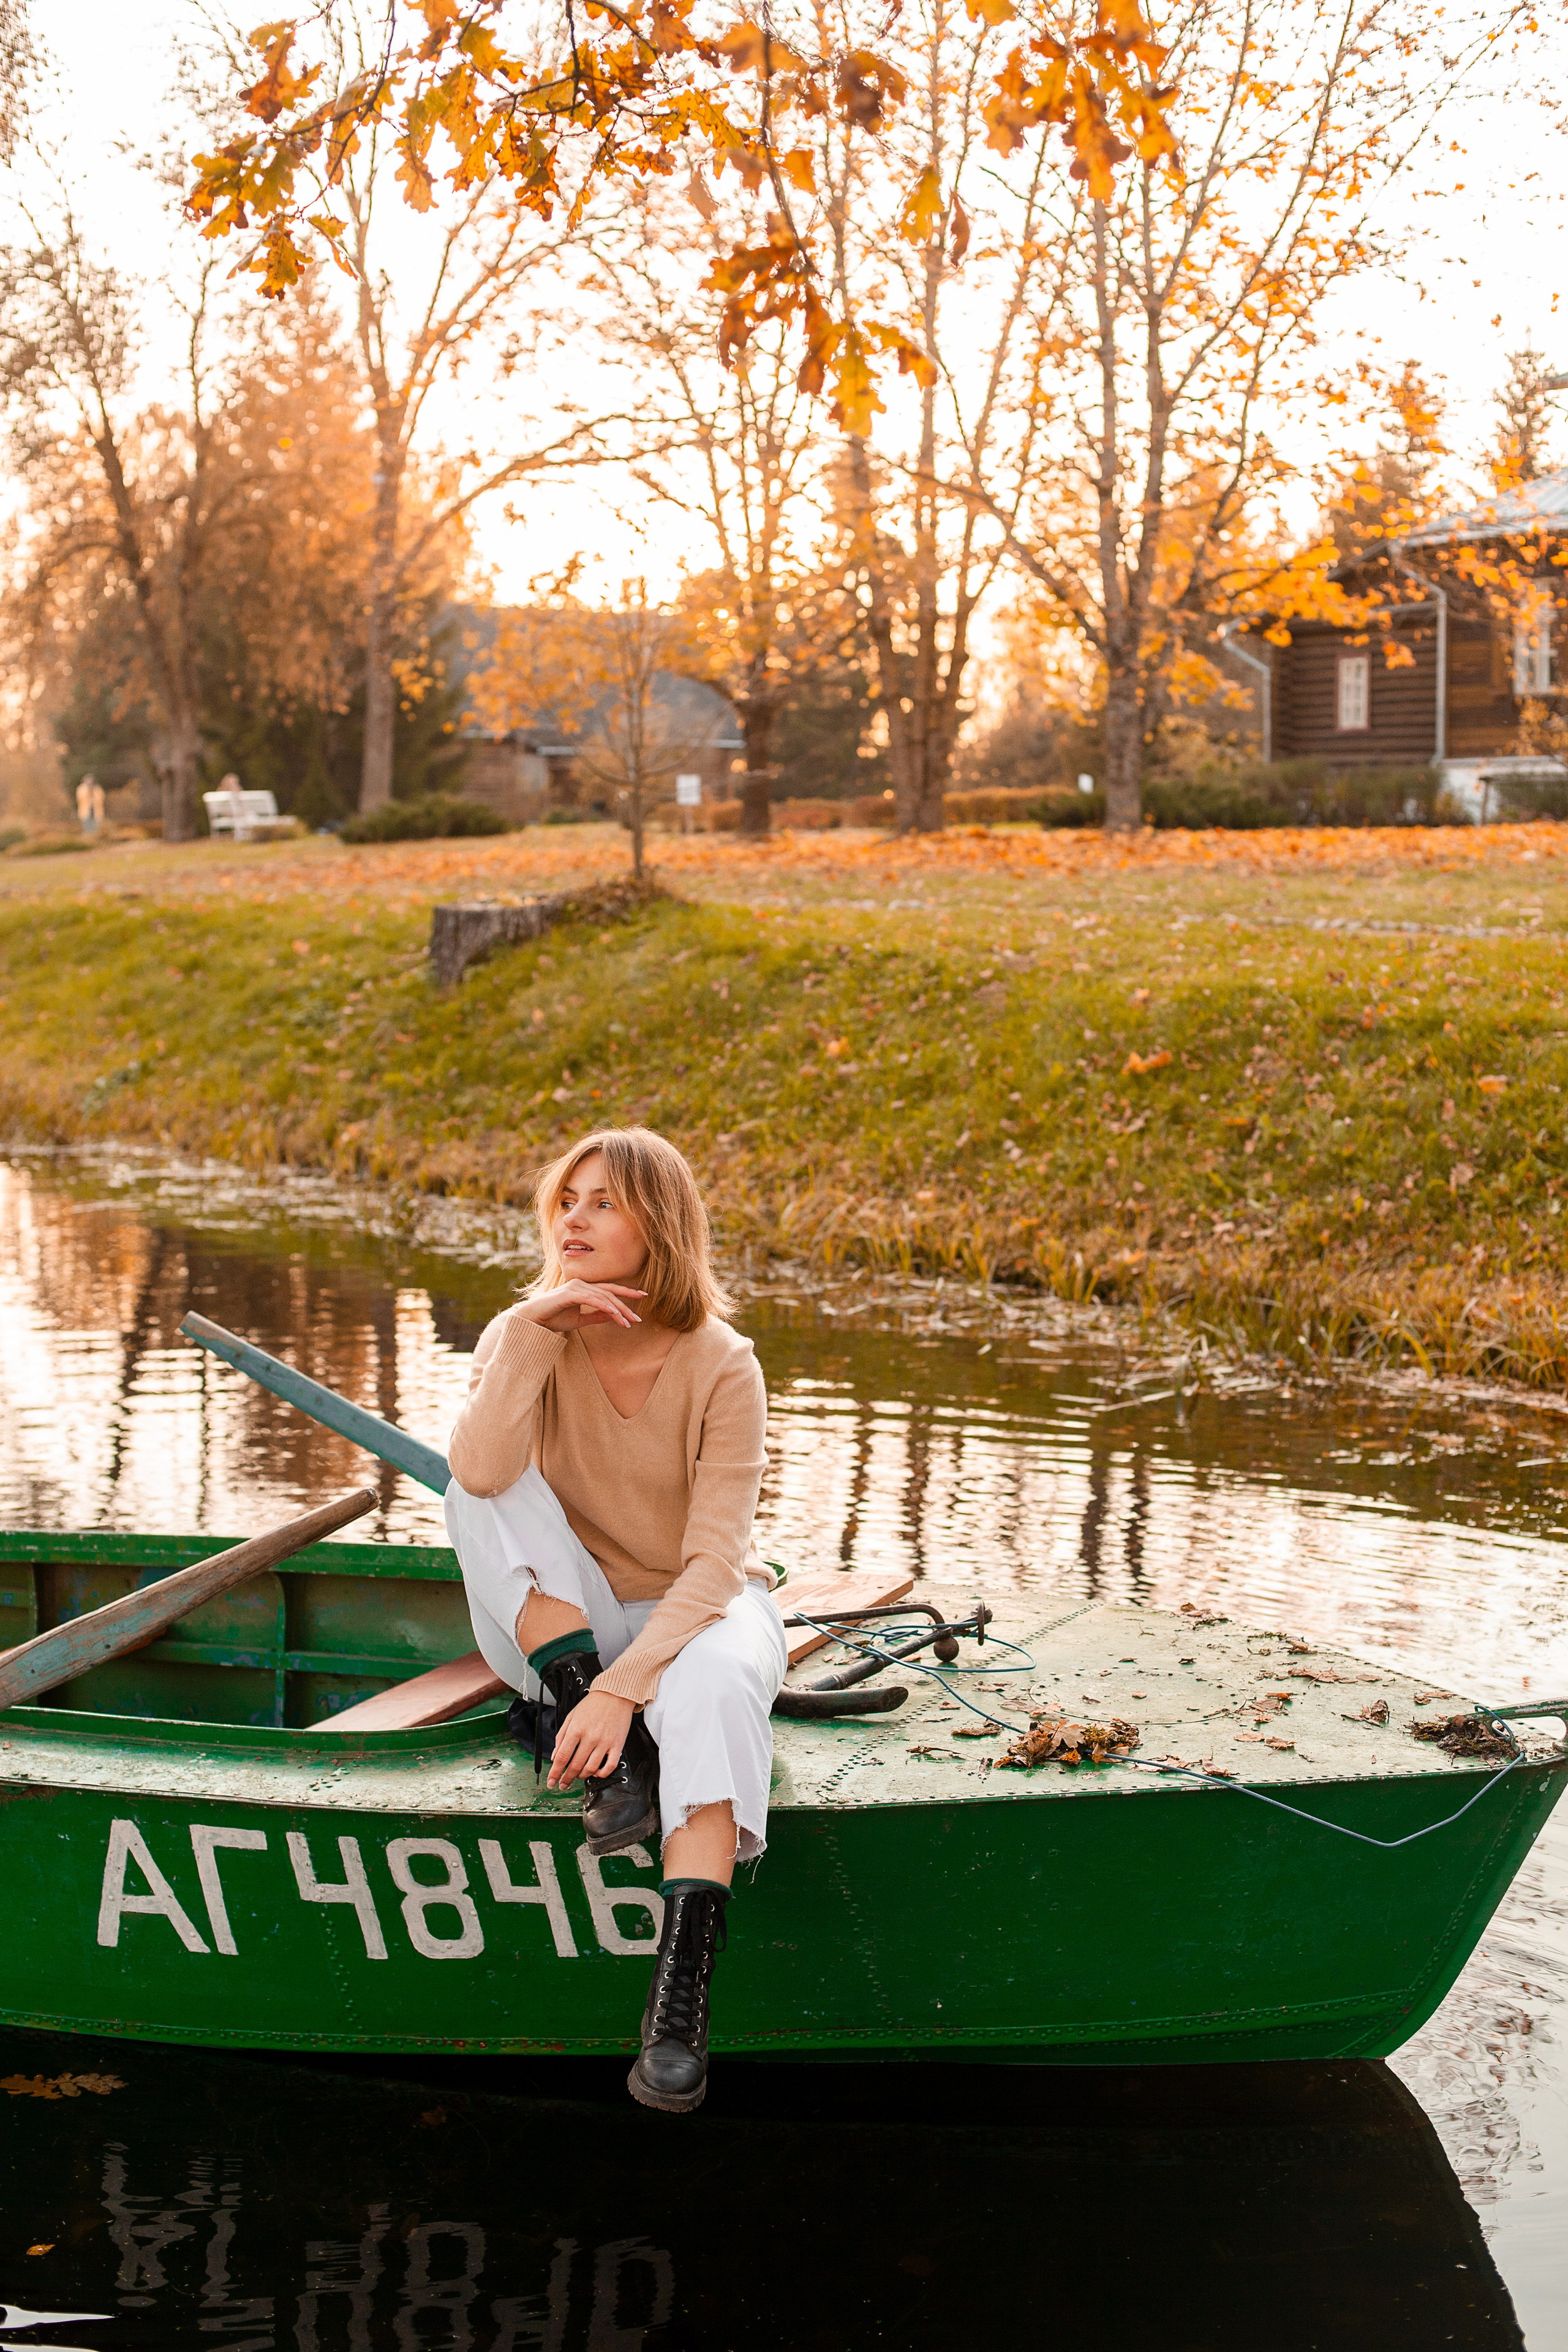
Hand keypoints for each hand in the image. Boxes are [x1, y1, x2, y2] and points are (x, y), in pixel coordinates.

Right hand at [522, 1280, 644, 1332]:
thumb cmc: (554, 1318)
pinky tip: (614, 1313)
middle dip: (626, 1305)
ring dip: (617, 1310)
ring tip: (628, 1322)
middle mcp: (582, 1284)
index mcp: (585, 1288)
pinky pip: (591, 1299)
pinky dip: (603, 1306)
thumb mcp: (580, 1319)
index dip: (626, 1291)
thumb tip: (614, 1316)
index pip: (609, 1289)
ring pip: (603, 1297)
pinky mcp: (569, 1293)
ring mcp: (576, 1287)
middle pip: (610, 1293)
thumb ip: (596, 1316)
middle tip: (638, 1318)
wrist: (533, 1320)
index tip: (643, 1295)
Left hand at [548, 1690, 635, 1788]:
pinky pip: (609, 1766)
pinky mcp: (617, 1745)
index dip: (555, 1773)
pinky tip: (596, 1772)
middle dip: (566, 1779)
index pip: (562, 1757)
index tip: (551, 1782)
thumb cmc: (593, 1704)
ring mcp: (604, 1742)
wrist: (615, 1694)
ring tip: (578, 1776)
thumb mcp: (571, 1716)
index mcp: (576, 1729)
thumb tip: (555, 1756)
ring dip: (581, 1776)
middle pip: (575, 1766)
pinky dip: (601, 1774)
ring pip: (590, 1769)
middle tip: (563, 1784)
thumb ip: (561, 1736)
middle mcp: (590, 1737)